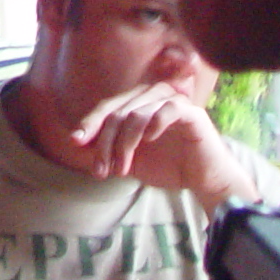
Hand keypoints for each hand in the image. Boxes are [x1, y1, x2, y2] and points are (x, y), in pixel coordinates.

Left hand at [70, 81, 257, 204]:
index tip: (76, 141)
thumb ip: (106, 151)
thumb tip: (76, 143)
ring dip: (124, 143)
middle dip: (105, 142)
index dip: (90, 122)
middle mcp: (153, 98)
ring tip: (122, 169)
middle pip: (118, 110)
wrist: (203, 181)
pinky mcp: (192, 113)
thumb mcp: (129, 161)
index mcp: (139, 105)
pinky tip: (148, 141)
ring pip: (137, 112)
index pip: (109, 106)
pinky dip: (154, 123)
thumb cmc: (169, 167)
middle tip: (101, 170)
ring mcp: (173, 102)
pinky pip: (168, 108)